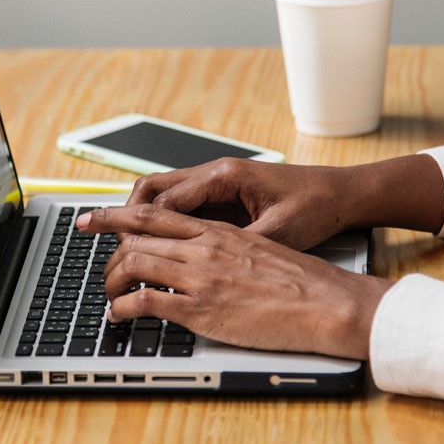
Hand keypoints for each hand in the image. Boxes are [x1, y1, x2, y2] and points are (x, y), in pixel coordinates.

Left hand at [76, 204, 391, 360]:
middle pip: (136, 235)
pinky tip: (119, 315)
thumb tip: (204, 256)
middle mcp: (204, 247)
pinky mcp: (203, 309)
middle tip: (94, 257)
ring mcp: (201, 277)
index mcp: (218, 231)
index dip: (117, 215)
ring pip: (134, 264)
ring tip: (109, 293)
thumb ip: (226, 248)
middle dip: (105, 246)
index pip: (155, 214)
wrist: (327, 302)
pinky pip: (146, 301)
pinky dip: (123, 308)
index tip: (95, 218)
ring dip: (111, 280)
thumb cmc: (302, 281)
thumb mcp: (260, 248)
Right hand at [125, 154, 443, 250]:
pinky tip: (155, 248)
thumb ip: (237, 247)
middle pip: (152, 190)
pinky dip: (164, 225)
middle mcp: (215, 175)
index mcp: (223, 177)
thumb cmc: (315, 206)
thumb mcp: (277, 233)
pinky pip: (183, 209)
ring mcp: (218, 186)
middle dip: (125, 214)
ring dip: (142, 220)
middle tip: (99, 235)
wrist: (344, 194)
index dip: (135, 223)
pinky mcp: (225, 198)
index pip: (163, 198)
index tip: (116, 243)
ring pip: (164, 198)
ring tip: (119, 245)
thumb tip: (200, 269)